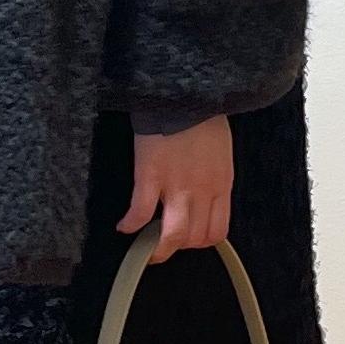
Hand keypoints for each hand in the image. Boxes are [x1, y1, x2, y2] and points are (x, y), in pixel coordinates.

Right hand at [118, 115, 233, 261]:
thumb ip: (214, 175)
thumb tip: (204, 191)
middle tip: (164, 243)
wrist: (185, 92)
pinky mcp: (151, 177)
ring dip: (158, 249)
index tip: (190, 239)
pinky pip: (140, 212)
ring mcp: (177, 187)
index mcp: (221, 184)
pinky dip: (130, 224)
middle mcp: (202, 192)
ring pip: (172, 236)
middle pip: (195, 238)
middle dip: (180, 246)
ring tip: (146, 250)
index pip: (217, 230)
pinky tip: (123, 227)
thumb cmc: (203, 114)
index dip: (201, 241)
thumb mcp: (221, 151)